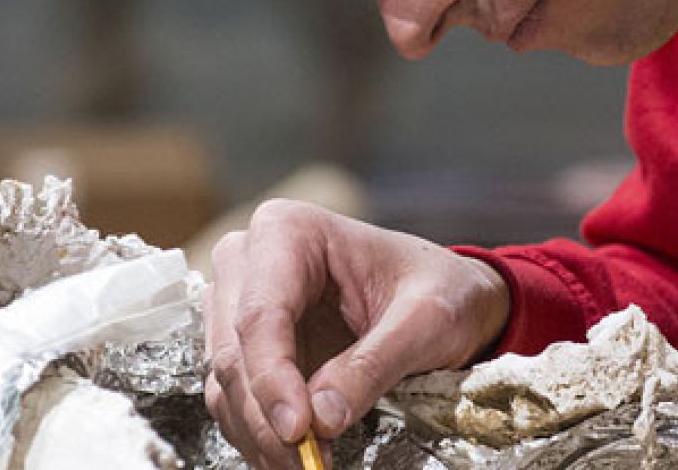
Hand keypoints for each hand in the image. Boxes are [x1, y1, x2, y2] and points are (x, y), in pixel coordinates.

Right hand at [203, 199, 510, 467]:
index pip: (261, 313)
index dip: (272, 377)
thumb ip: (375, 363)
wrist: (449, 296)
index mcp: (289, 231)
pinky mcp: (250, 347)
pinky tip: (298, 456)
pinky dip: (263, 433)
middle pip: (235, 351)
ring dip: (262, 433)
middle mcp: (251, 262)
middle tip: (307, 461)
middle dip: (268, 415)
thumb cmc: (442, 288)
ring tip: (310, 465)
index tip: (298, 428)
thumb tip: (322, 417)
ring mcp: (242, 305)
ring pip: (228, 382)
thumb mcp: (426, 320)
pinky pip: (238, 398)